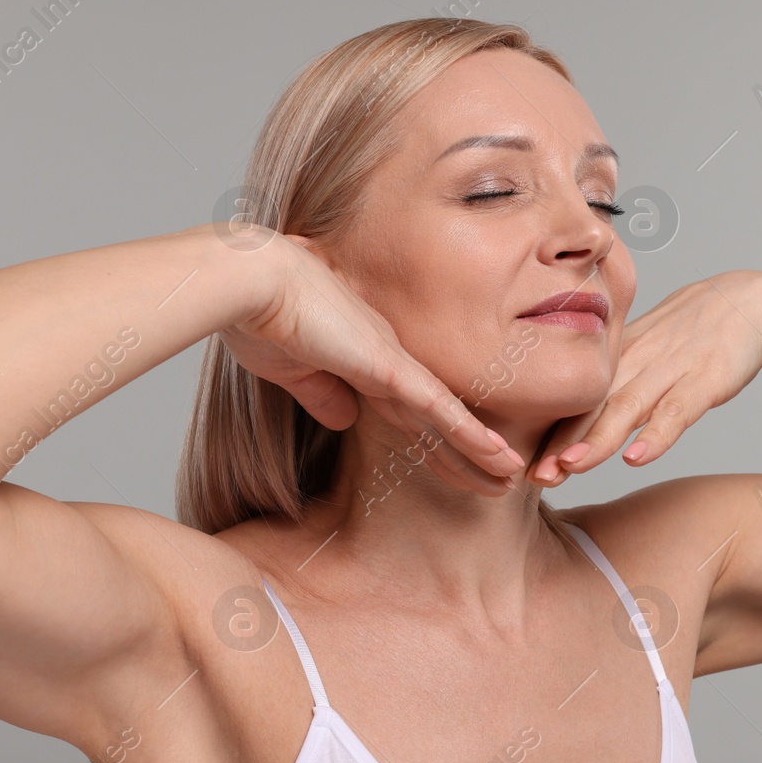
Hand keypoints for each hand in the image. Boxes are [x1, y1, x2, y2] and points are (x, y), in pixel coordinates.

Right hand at [219, 227, 525, 496]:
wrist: (249, 282)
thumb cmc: (258, 316)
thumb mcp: (291, 369)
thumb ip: (320, 394)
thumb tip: (344, 420)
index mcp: (362, 359)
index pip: (408, 412)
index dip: (435, 442)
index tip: (456, 465)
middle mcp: (386, 359)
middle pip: (436, 419)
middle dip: (468, 453)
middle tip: (502, 480)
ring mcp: (391, 362)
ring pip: (448, 418)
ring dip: (482, 450)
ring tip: (512, 477)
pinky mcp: (387, 367)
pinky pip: (438, 408)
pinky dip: (470, 434)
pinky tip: (497, 455)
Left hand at [527, 270, 761, 485]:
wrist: (748, 300)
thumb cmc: (690, 335)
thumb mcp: (644, 356)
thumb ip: (613, 388)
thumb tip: (574, 431)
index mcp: (617, 361)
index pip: (575, 401)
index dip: (548, 435)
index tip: (520, 466)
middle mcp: (635, 363)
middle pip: (591, 407)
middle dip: (561, 444)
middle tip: (534, 476)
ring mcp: (670, 370)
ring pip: (627, 407)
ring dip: (597, 439)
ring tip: (569, 467)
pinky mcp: (707, 379)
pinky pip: (679, 409)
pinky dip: (658, 434)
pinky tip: (637, 458)